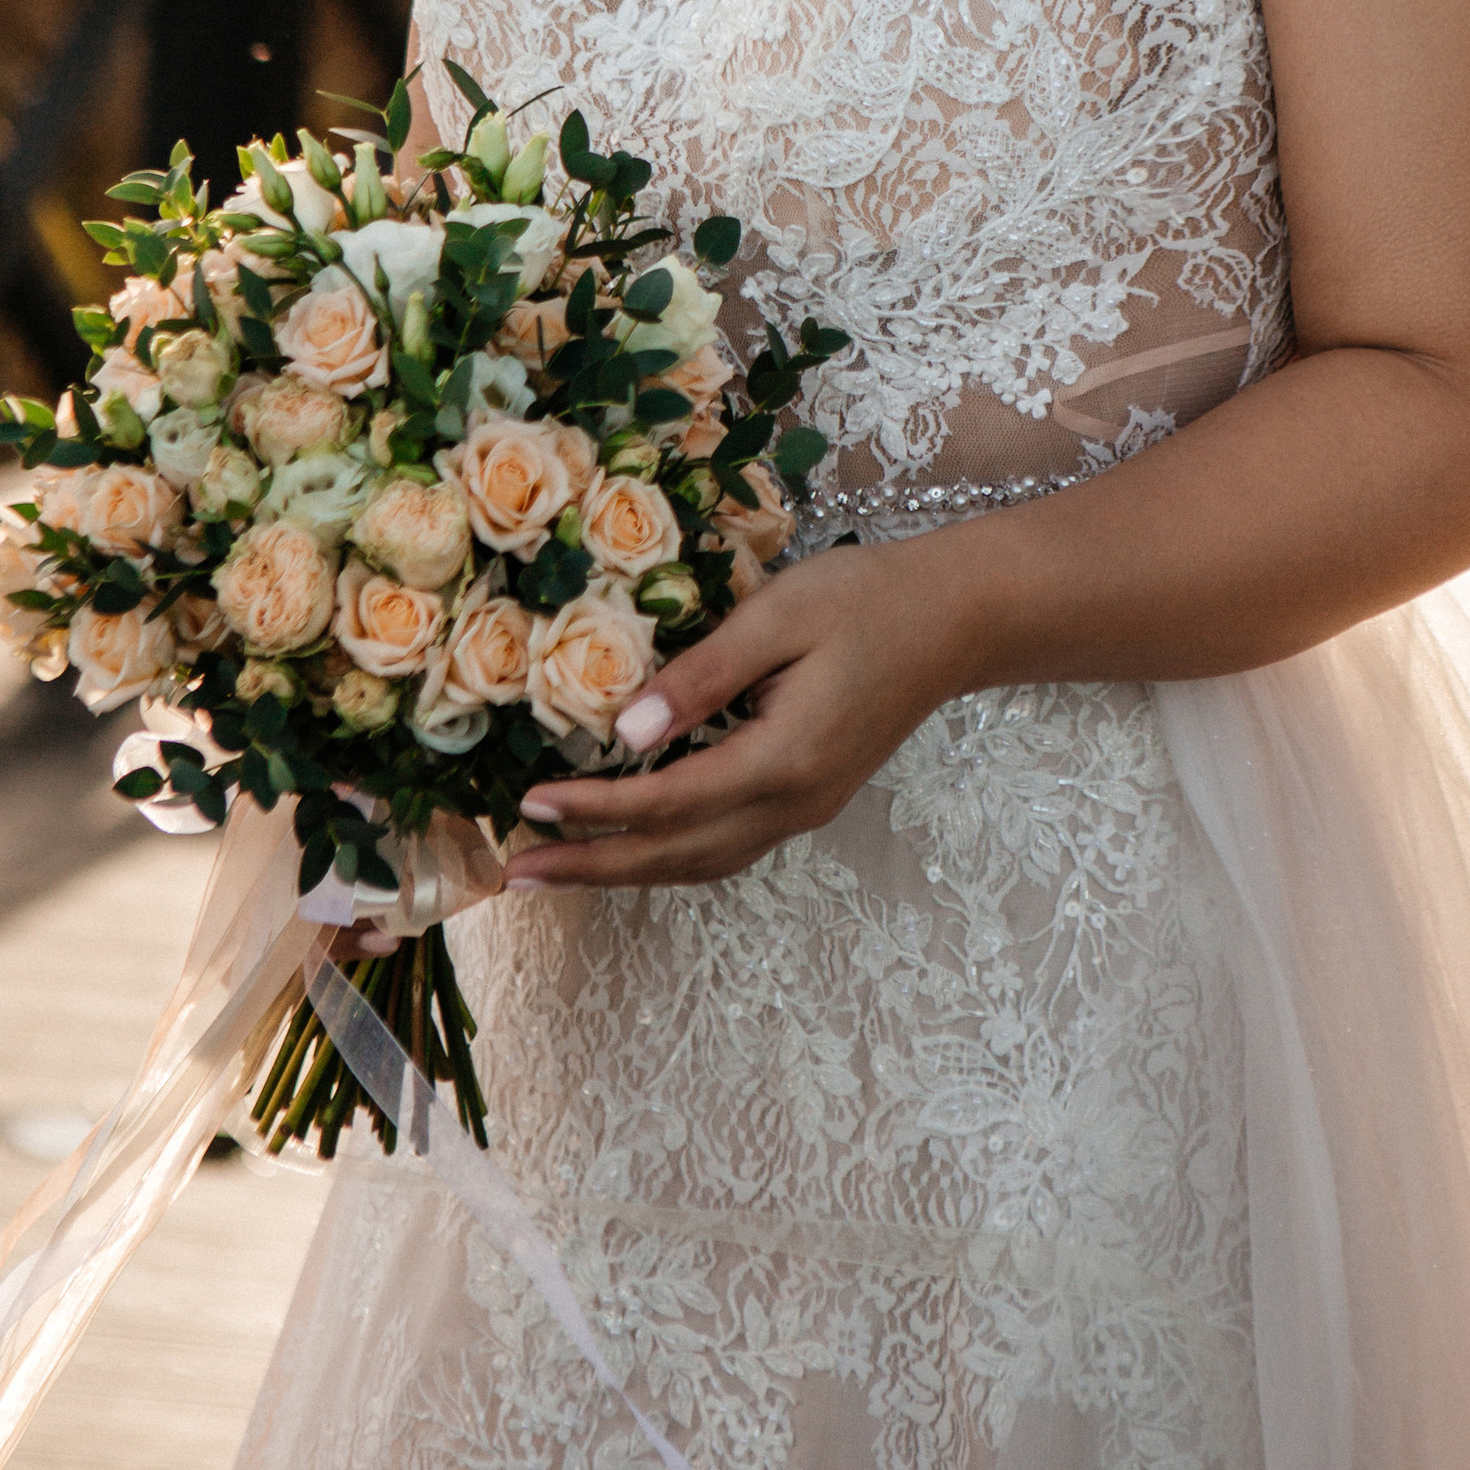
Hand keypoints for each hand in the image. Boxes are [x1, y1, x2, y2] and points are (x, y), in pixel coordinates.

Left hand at [493, 541, 980, 890]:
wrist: (955, 618)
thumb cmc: (867, 598)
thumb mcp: (779, 615)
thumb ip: (702, 675)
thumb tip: (625, 732)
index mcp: (783, 759)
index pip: (666, 801)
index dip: (592, 807)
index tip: (528, 803)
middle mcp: (794, 802)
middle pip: (675, 854)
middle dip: (591, 866)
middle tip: (514, 872)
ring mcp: (806, 809)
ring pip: (700, 862)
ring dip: (626, 871)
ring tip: (557, 870)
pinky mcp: (810, 798)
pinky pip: (725, 846)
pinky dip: (669, 855)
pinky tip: (634, 845)